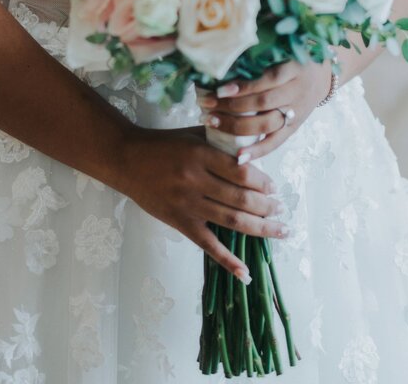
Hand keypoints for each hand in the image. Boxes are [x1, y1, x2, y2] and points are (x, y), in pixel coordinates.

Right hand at [114, 125, 288, 280]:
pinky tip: (245, 272)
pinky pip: (207, 245)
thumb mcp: (194, 135)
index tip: (274, 187)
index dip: (262, 182)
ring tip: (278, 229)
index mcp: (201, 154)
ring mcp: (188, 204)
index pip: (241, 172)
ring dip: (259, 227)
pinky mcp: (180, 222)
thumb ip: (221, 142)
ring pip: (231, 220)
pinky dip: (227, 260)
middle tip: (280, 209)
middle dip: (266, 206)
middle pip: (241, 198)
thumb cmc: (164, 144)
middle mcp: (196, 180)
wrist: (127, 159)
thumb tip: (253, 151)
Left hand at [196, 59, 332, 160]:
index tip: (219, 89)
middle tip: (205, 105)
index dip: (243, 86)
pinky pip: (276, 142)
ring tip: (211, 122)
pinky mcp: (295, 127)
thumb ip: (259, 54)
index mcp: (294, 67)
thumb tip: (222, 60)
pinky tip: (238, 157)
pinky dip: (257, 151)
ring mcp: (297, 111)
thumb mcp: (282, 49)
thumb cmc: (292, 57)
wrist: (322, 74)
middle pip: (263, 103)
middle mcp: (297, 90)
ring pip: (267, 123)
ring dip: (236, 126)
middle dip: (231, 106)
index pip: (267, 79)